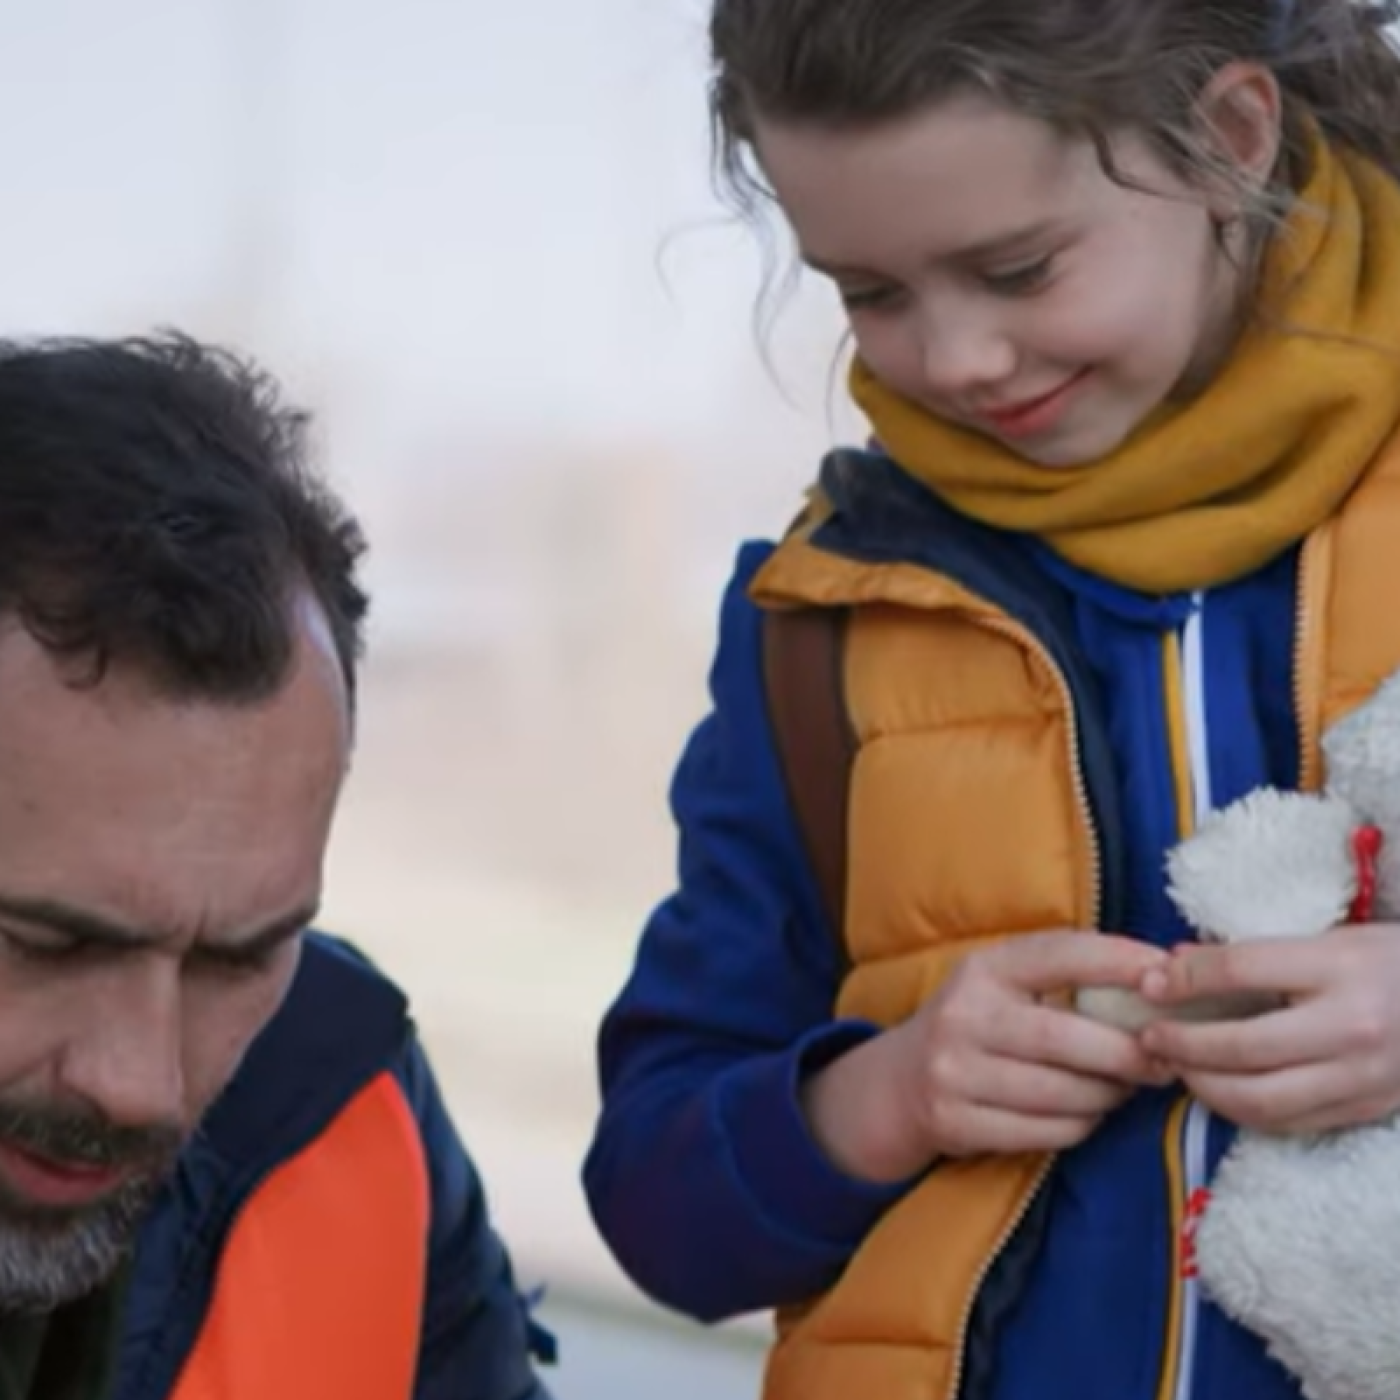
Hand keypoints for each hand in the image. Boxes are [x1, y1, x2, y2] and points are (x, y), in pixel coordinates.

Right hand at [801, 931, 1167, 1180]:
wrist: (899, 1082)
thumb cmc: (978, 1024)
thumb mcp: (1004, 984)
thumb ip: (1067, 975)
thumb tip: (1165, 974)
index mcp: (984, 969)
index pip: (1061, 955)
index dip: (1120, 962)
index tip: (1170, 976)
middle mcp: (964, 1016)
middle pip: (1067, 1039)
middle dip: (1129, 1054)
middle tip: (1164, 1061)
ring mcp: (955, 1072)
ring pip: (1062, 1093)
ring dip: (1108, 1096)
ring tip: (1123, 1087)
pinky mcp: (956, 1122)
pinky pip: (1046, 1132)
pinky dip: (1080, 1126)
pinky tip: (1084, 1113)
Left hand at [1138, 926, 1399, 1132]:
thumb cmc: (1389, 960)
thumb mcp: (1330, 937)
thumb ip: (1255, 954)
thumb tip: (1174, 962)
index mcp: (1340, 966)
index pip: (1241, 969)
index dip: (1185, 979)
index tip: (1148, 984)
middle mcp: (1353, 1026)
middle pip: (1245, 1045)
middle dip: (1184, 1044)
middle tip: (1149, 1037)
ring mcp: (1363, 1077)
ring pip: (1262, 1098)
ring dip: (1206, 1086)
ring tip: (1177, 1067)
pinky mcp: (1367, 1111)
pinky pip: (1290, 1123)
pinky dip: (1243, 1112)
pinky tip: (1218, 1092)